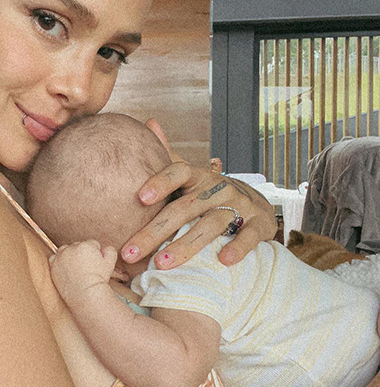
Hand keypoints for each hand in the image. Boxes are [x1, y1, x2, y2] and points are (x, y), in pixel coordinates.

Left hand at [49, 240, 116, 305]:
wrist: (85, 294)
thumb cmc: (98, 280)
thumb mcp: (110, 263)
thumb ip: (109, 251)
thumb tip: (104, 249)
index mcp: (87, 245)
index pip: (92, 244)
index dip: (96, 253)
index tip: (95, 263)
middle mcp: (72, 247)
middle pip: (79, 246)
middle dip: (82, 254)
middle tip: (86, 267)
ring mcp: (61, 256)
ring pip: (66, 250)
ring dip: (70, 255)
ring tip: (76, 268)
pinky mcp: (53, 265)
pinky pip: (54, 258)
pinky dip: (58, 261)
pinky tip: (65, 269)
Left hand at [120, 119, 275, 269]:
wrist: (256, 205)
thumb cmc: (209, 193)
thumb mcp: (190, 174)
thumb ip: (168, 155)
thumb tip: (148, 122)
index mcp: (197, 177)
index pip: (178, 172)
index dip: (160, 182)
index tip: (139, 198)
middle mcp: (216, 188)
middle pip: (184, 208)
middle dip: (154, 232)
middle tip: (130, 253)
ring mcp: (238, 205)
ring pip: (210, 225)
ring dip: (185, 246)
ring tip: (161, 265)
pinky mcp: (257, 224)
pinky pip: (247, 236)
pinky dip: (237, 247)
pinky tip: (222, 261)